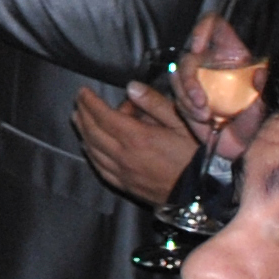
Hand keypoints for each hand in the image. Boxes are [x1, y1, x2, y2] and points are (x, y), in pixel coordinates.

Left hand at [72, 82, 200, 208]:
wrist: (201, 191)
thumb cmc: (194, 153)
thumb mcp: (181, 122)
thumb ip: (154, 104)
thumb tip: (131, 87)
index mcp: (137, 137)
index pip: (103, 116)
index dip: (90, 102)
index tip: (83, 91)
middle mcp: (123, 155)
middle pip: (93, 132)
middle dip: (83, 114)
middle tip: (78, 101)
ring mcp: (122, 172)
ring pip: (92, 150)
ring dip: (83, 133)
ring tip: (78, 119)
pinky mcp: (125, 185)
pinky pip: (99, 168)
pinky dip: (90, 154)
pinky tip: (89, 147)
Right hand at [174, 12, 267, 148]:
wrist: (244, 146)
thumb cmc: (257, 120)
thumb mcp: (266, 103)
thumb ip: (264, 88)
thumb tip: (261, 73)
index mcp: (231, 52)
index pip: (213, 25)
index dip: (202, 28)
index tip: (197, 47)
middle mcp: (211, 62)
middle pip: (189, 57)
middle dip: (189, 80)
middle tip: (199, 101)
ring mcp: (197, 80)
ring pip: (179, 78)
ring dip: (187, 98)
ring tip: (204, 116)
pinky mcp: (187, 99)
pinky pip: (179, 98)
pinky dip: (188, 109)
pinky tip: (203, 119)